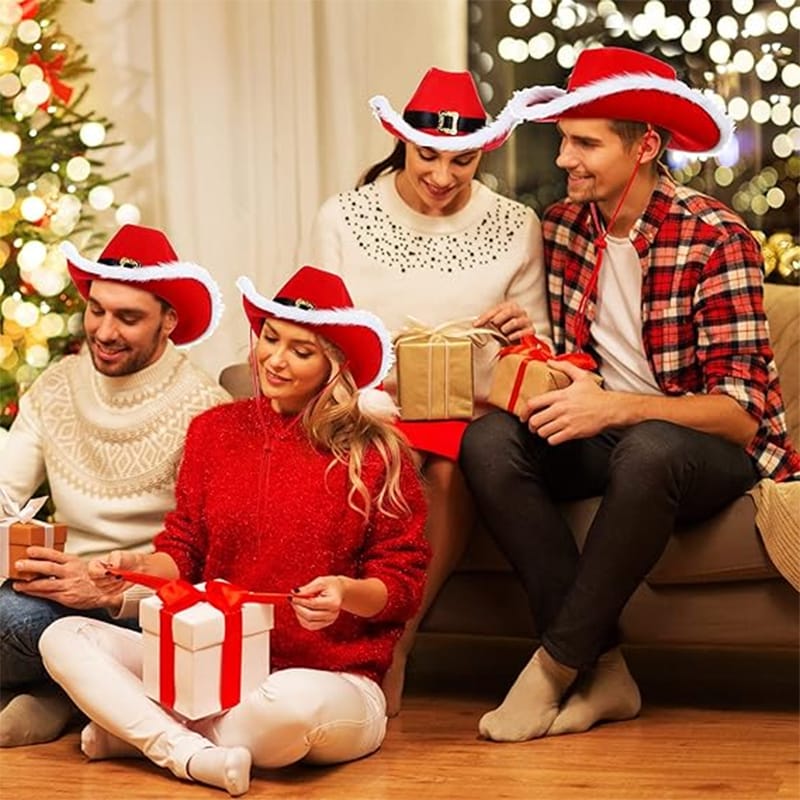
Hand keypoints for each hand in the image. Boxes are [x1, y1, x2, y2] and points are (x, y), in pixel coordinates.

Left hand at [11, 547, 136, 609]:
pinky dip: (34, 592)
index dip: (41, 552)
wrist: (108, 592)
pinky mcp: (66, 597)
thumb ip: (71, 562)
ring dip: (28, 583)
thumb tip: (57, 558)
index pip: (55, 554)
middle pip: (47, 567)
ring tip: (17, 583)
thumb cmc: (95, 579)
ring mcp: (68, 585)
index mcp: (75, 562)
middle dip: (31, 566)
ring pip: (44, 583)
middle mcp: (70, 572)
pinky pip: (47, 594)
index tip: (30, 550)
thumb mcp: (86, 564)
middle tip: (19, 564)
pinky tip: (26, 591)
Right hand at [87, 550, 144, 594]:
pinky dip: (119, 588)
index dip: (100, 573)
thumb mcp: (119, 555)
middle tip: (121, 575)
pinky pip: (111, 594)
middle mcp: (96, 577)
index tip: (109, 572)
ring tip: (123, 576)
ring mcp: (102, 586)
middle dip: (110, 580)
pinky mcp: (109, 592)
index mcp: (95, 566)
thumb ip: (115, 559)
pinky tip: (123, 582)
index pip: (92, 571)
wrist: (134, 566)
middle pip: (98, 582)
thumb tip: (112, 566)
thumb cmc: (124, 559)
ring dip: (116, 584)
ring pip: (105, 589)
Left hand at [289, 576, 344, 630]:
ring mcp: (329, 621)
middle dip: (298, 608)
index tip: (292, 596)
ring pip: (308, 623)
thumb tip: (294, 593)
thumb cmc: (330, 585)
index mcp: (333, 602)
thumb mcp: (320, 582)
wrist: (340, 591)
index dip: (300, 601)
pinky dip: (302, 619)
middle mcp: (332, 614)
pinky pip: (310, 626)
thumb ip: (307, 588)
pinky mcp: (324, 624)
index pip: (313, 604)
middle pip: (310, 616)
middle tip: (292, 600)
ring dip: (299, 614)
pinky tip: (301, 610)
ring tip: (297, 604)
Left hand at [474, 301, 532, 340]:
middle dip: (499, 317)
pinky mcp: (531, 331)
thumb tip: (475, 324)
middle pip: (510, 310)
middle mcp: (519, 312)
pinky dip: (516, 335)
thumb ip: (487, 323)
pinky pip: (525, 332)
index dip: (486, 316)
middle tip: (493, 324)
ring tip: (502, 332)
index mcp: (510, 308)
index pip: (498, 308)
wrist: (520, 344)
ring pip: (516, 321)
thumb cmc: (507, 333)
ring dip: (507, 327)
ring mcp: (526, 321)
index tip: (477, 324)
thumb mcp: (495, 327)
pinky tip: (509, 338)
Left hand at [523, 360, 610, 443]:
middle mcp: (561, 409)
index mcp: (560, 396)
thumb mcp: (581, 376)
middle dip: (531, 425)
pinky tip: (554, 435)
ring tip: (544, 430)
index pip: (533, 403)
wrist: (610, 409)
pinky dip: (551, 439)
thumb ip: (565, 366)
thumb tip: (551, 361)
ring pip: (543, 431)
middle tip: (533, 426)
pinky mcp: (573, 432)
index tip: (523, 416)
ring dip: (541, 432)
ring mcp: (566, 421)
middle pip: (535, 420)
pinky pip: (553, 440)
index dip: (524, 411)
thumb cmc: (596, 395)